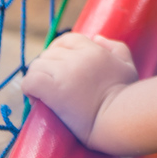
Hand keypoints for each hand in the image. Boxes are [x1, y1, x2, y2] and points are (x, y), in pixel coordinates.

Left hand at [22, 33, 138, 149]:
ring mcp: (64, 72)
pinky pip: (30, 80)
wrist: (118, 119)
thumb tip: (96, 38)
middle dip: (47, 67)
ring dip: (37, 78)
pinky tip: (37, 99)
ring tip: (44, 94)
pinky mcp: (53, 90)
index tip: (60, 67)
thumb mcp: (127, 65)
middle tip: (52, 84)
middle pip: (49, 53)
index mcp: (94, 50)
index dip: (59, 51)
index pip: (67, 40)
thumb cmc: (126, 95)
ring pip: (36, 65)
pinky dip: (29, 89)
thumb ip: (115, 47)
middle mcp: (78, 57)